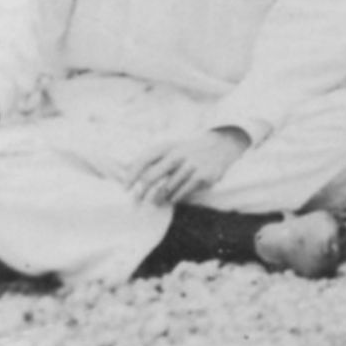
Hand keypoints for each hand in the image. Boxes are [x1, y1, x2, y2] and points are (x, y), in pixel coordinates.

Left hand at [128, 127, 250, 205]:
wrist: (222, 144)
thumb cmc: (189, 149)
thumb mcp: (172, 147)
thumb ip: (151, 158)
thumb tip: (123, 168)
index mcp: (169, 146)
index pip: (144, 159)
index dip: (132, 174)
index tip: (125, 188)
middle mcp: (179, 154)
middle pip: (151, 177)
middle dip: (141, 192)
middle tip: (137, 201)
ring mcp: (192, 165)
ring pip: (166, 189)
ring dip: (159, 198)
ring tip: (158, 200)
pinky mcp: (203, 176)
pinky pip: (182, 193)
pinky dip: (175, 198)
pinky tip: (174, 197)